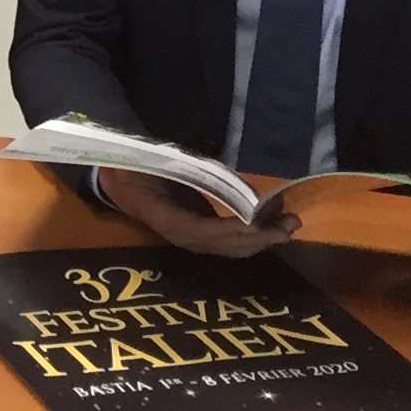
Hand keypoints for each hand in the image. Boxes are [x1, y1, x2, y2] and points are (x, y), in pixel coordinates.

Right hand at [98, 167, 294, 257]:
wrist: (120, 182)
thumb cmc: (136, 168)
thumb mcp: (152, 163)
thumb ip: (182, 169)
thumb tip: (215, 171)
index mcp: (167, 219)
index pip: (204, 231)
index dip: (232, 230)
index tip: (259, 224)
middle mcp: (182, 236)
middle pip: (226, 245)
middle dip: (260, 238)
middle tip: (290, 224)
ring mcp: (193, 238)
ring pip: (233, 246)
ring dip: (263, 238)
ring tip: (289, 223)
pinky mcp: (203, 234)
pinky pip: (231, 240)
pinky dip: (254, 233)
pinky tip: (273, 222)